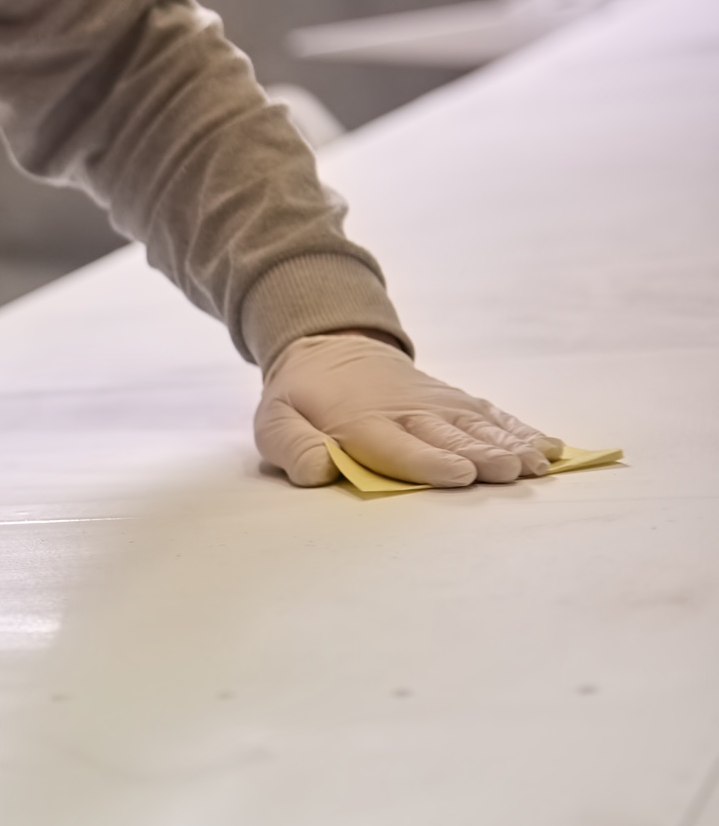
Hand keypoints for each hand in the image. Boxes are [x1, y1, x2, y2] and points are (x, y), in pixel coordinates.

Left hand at [256, 334, 562, 486]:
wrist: (329, 350)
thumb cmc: (301, 400)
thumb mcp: (275, 423)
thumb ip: (293, 447)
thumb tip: (317, 470)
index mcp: (362, 423)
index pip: (399, 446)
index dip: (430, 461)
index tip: (461, 475)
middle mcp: (407, 412)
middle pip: (449, 436)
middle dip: (482, 455)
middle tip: (514, 473)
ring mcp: (436, 404)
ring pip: (477, 425)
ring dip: (510, 445)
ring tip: (539, 465)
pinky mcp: (454, 401)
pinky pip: (490, 414)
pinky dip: (521, 429)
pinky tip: (550, 447)